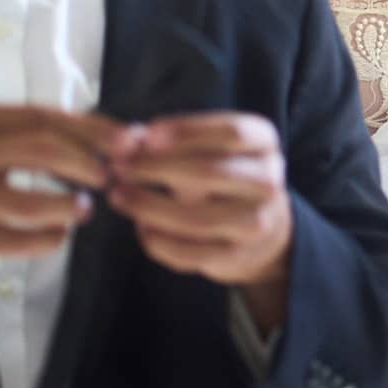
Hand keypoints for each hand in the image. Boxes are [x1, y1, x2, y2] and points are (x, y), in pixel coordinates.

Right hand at [0, 104, 133, 273]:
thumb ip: (24, 130)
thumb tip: (99, 131)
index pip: (44, 117)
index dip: (93, 129)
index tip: (129, 140)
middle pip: (42, 149)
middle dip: (88, 163)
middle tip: (111, 176)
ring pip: (31, 201)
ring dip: (69, 206)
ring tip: (84, 209)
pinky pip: (14, 240)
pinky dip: (47, 240)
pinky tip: (59, 236)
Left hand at [106, 112, 293, 331]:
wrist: (262, 225)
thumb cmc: (223, 173)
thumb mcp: (210, 147)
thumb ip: (170, 141)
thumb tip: (129, 139)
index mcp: (265, 143)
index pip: (231, 132)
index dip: (188, 131)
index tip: (148, 134)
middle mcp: (268, 182)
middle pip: (209, 172)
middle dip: (156, 168)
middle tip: (120, 166)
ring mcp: (256, 222)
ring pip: (193, 218)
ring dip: (147, 207)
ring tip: (119, 196)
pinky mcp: (236, 255)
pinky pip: (188, 253)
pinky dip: (157, 241)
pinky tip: (140, 226)